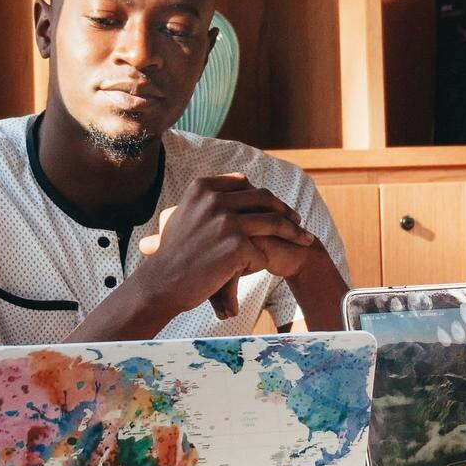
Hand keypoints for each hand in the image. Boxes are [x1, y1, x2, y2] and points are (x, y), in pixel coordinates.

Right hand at [134, 173, 314, 317]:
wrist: (160, 284)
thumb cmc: (173, 256)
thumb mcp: (184, 215)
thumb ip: (210, 201)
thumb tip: (242, 183)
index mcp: (202, 188)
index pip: (242, 182)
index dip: (261, 194)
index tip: (273, 205)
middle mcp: (215, 200)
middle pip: (263, 198)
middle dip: (284, 210)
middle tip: (298, 221)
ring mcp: (227, 222)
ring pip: (273, 222)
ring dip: (293, 232)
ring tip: (305, 240)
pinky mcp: (237, 246)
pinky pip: (262, 253)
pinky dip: (260, 263)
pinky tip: (251, 272)